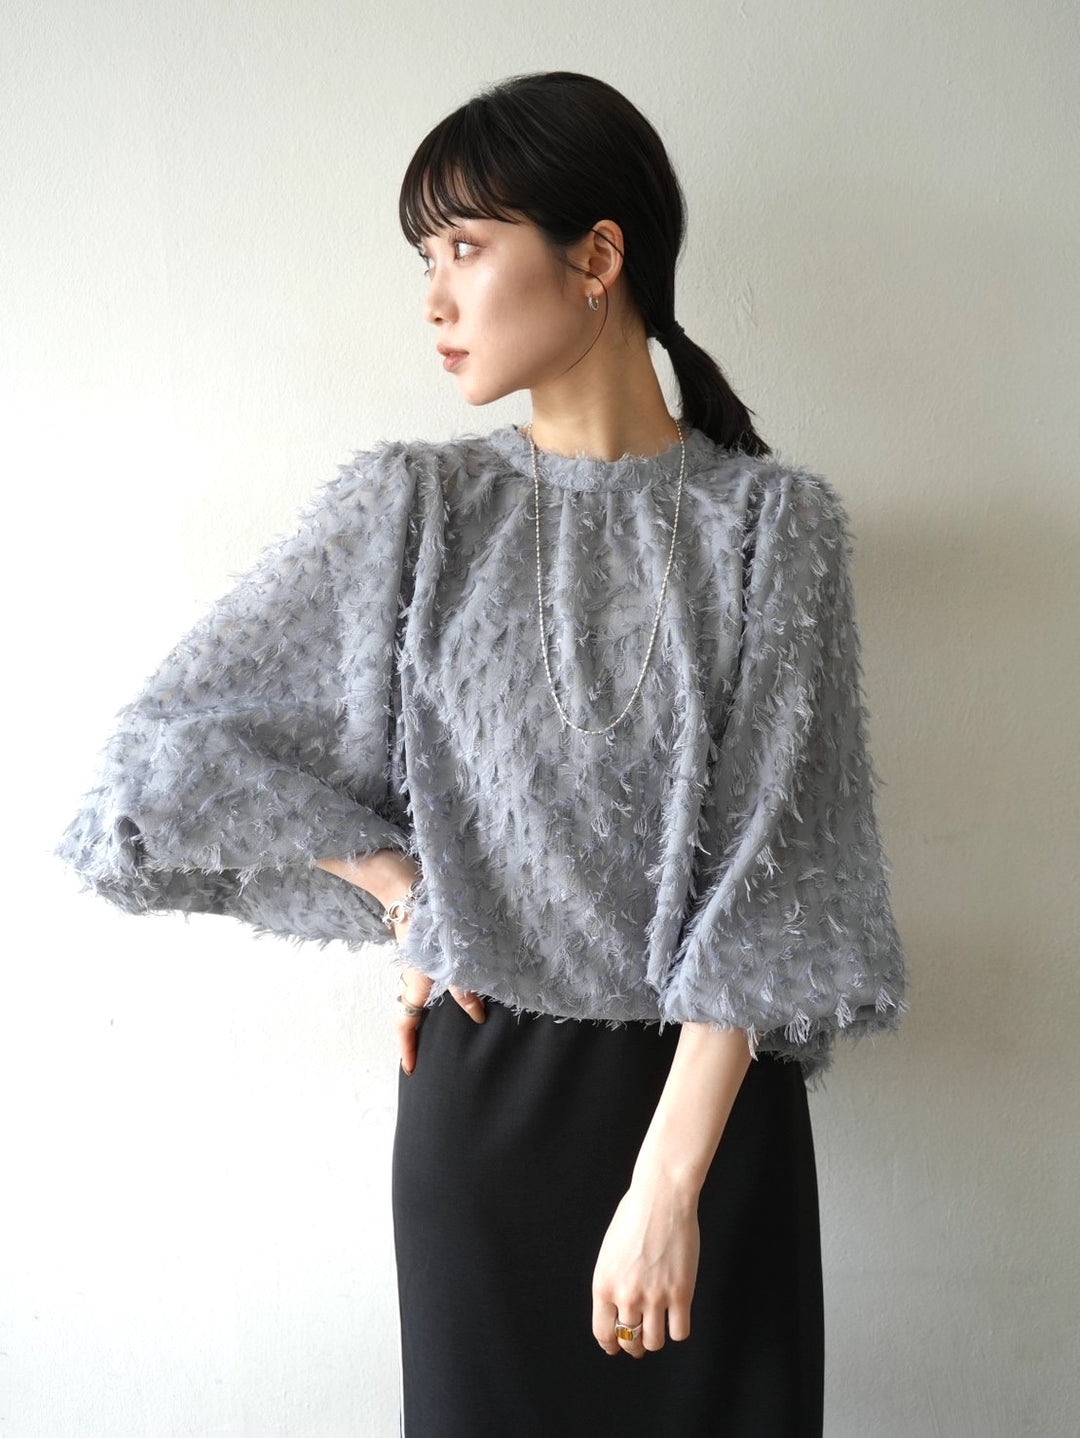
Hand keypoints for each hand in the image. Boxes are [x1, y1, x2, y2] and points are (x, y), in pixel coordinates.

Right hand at [393, 912, 485, 1076]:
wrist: (408, 889)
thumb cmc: (427, 926)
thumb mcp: (450, 961)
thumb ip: (465, 990)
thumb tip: (478, 1017)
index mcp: (413, 985)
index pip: (405, 1024)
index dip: (407, 1048)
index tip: (410, 1070)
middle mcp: (409, 977)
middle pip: (410, 1011)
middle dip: (417, 1032)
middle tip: (428, 1050)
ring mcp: (413, 963)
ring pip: (417, 993)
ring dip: (426, 1009)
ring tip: (443, 1022)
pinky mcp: (420, 949)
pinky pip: (424, 977)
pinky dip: (433, 989)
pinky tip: (451, 986)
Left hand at [591, 1181, 699, 1356]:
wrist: (661, 1197)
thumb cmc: (634, 1215)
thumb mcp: (609, 1252)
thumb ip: (611, 1282)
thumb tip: (617, 1309)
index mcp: (603, 1285)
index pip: (603, 1333)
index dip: (610, 1344)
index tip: (615, 1345)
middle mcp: (626, 1295)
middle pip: (629, 1342)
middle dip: (634, 1346)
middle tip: (639, 1341)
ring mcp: (655, 1296)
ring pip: (654, 1342)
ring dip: (655, 1339)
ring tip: (658, 1329)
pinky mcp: (681, 1293)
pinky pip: (680, 1332)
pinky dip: (678, 1329)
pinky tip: (677, 1317)